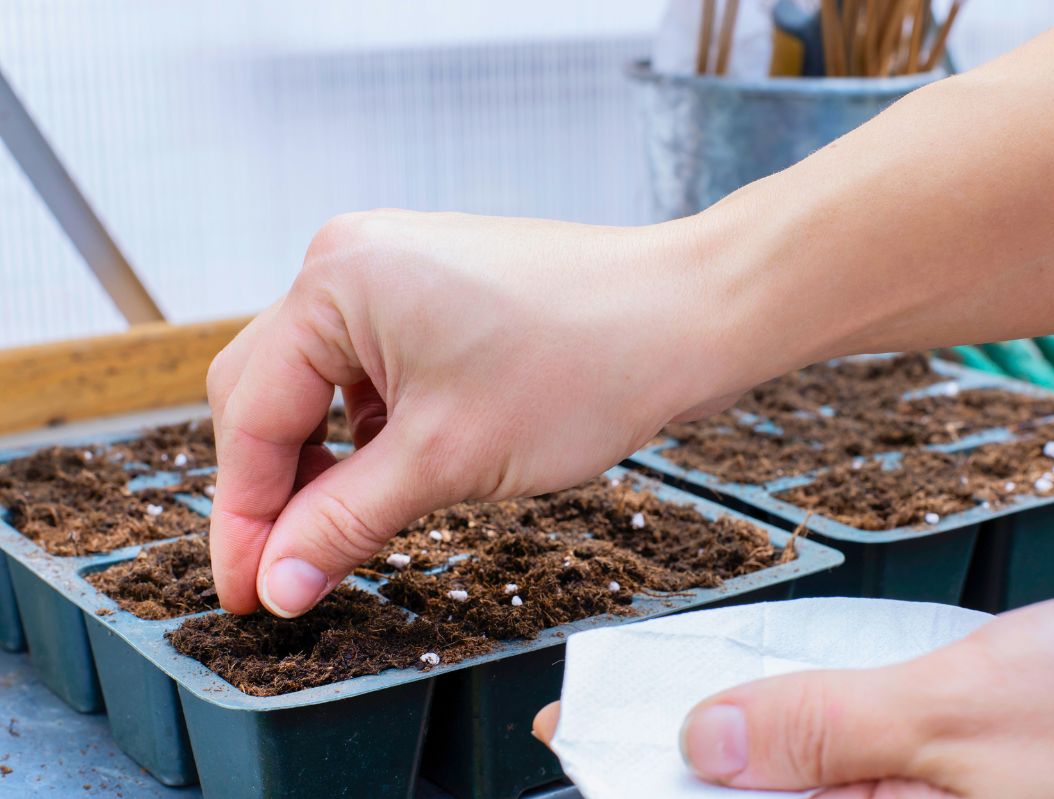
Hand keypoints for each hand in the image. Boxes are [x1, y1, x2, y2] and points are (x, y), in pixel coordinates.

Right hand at [205, 210, 748, 616]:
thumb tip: (276, 586)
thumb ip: (344, 523)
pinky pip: (370, 369)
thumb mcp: (447, 460)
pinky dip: (367, 430)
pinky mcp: (436, 293)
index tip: (247, 596)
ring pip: (320, 384)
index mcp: (335, 282)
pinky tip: (390, 475)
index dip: (244, 518)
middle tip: (282, 576)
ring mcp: (396, 271)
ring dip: (321, 461)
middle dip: (273, 488)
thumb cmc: (582, 367)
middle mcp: (352, 260)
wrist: (688, 316)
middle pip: (269, 392)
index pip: (253, 416)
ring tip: (340, 530)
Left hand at [533, 594, 1053, 796]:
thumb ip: (830, 729)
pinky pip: (853, 768)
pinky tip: (771, 704)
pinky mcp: (949, 787)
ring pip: (802, 786)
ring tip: (672, 700)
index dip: (642, 780)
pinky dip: (806, 732)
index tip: (572, 735)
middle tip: (612, 710)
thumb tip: (709, 740)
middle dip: (682, 763)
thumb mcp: (965, 713)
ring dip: (739, 744)